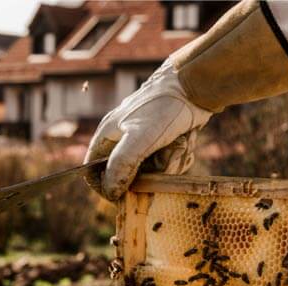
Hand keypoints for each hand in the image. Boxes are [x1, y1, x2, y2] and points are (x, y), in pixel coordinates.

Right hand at [84, 57, 211, 199]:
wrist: (194, 88)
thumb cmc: (163, 108)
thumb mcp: (139, 138)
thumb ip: (121, 164)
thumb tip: (111, 190)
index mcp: (108, 135)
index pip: (93, 171)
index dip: (105, 187)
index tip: (124, 196)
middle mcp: (124, 138)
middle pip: (129, 175)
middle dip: (150, 174)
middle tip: (163, 159)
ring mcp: (145, 140)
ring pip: (153, 171)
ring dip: (169, 164)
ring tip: (178, 145)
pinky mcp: (165, 142)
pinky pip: (168, 162)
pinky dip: (179, 157)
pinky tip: (185, 143)